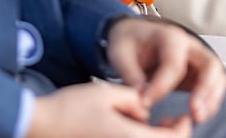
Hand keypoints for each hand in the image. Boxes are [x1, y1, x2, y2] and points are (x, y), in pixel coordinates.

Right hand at [27, 82, 191, 137]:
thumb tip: (145, 109)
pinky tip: (132, 126)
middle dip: (171, 135)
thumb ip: (134, 97)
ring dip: (155, 137)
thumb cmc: (71, 108)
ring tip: (151, 121)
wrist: (42, 125)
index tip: (182, 114)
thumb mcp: (106, 92)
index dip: (183, 129)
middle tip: (172, 118)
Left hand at [105, 18, 225, 123]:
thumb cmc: (129, 42)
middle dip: (205, 89)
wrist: (134, 36)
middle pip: (210, 64)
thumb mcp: (121, 53)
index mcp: (169, 36)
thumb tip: (141, 96)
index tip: (146, 102)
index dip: (161, 87)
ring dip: (211, 98)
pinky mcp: (198, 73)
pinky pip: (212, 87)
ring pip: (217, 77)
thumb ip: (130, 73)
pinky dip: (210, 101)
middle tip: (193, 110)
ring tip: (198, 117)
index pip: (174, 64)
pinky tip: (198, 115)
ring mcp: (197, 59)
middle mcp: (189, 46)